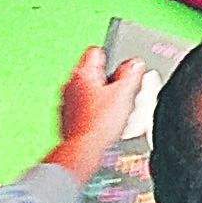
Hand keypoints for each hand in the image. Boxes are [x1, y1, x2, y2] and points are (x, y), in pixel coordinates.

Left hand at [55, 46, 143, 162]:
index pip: (97, 51)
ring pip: (87, 92)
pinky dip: (93, 112)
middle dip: (109, 81)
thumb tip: (135, 64)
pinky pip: (83, 109)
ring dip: (101, 98)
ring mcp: (66, 102)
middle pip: (93, 73)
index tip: (123, 67)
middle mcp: (70, 84)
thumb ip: (131, 74)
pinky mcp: (67, 118)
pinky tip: (104, 122)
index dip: (113, 57)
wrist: (84, 150)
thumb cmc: (99, 124)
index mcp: (82, 73)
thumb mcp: (124, 94)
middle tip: (122, 92)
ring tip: (115, 110)